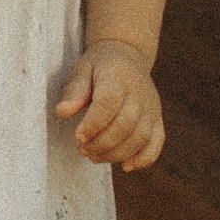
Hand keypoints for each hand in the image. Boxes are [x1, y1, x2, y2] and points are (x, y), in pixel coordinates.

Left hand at [55, 39, 164, 170]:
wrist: (127, 54)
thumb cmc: (100, 65)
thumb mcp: (83, 69)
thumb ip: (75, 91)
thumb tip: (63, 112)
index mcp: (117, 77)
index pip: (109, 103)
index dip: (93, 124)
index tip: (78, 137)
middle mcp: (139, 93)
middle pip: (126, 123)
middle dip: (102, 143)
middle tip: (82, 150)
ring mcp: (151, 107)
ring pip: (140, 137)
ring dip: (117, 153)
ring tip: (94, 156)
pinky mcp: (157, 119)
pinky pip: (157, 142)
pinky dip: (144, 158)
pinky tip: (125, 166)